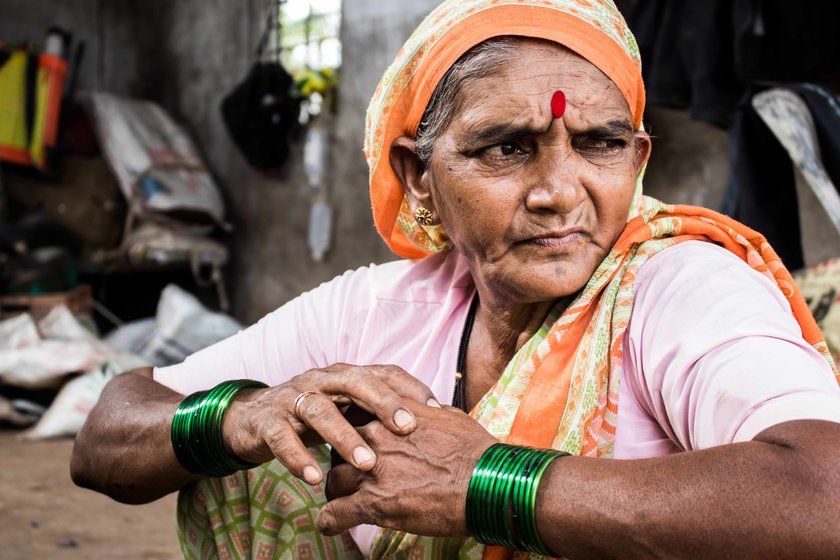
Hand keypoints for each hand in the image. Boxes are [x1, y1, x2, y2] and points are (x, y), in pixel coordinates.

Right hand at [222, 363, 439, 485]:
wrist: (251, 418)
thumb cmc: (313, 416)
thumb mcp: (347, 411)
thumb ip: (377, 415)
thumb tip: (430, 426)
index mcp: (346, 376)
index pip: (383, 372)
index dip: (410, 387)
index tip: (438, 409)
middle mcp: (321, 380)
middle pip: (355, 382)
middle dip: (383, 403)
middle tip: (407, 428)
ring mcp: (293, 398)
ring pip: (320, 410)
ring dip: (344, 437)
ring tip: (367, 464)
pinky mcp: (268, 421)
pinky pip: (282, 437)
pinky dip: (297, 457)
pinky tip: (314, 478)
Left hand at [317, 400, 496, 536]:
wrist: (487, 481)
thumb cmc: (476, 450)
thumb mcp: (449, 417)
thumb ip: (427, 412)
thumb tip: (428, 410)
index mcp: (393, 414)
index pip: (353, 414)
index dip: (353, 430)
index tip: (356, 441)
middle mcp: (377, 437)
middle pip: (339, 446)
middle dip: (344, 460)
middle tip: (354, 472)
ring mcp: (372, 470)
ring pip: (334, 479)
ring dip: (338, 490)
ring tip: (343, 500)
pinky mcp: (374, 503)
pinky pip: (335, 513)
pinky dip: (330, 520)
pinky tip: (331, 524)